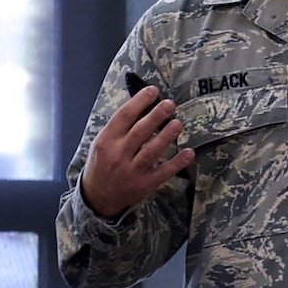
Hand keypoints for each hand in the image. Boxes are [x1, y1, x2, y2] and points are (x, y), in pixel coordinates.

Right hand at [80, 85, 195, 218]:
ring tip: (178, 123)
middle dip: (155, 116)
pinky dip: (177, 163)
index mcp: (107, 140)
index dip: (139, 102)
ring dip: (166, 137)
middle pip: (139, 132)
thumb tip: (144, 105)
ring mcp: (133, 170)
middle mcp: (119, 154)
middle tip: (170, 104)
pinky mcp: (146, 184)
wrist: (98, 196)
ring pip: (151, 151)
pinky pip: (164, 172)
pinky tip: (189, 153)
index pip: (124, 117)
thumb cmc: (103, 163)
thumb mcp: (103, 143)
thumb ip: (120, 127)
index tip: (153, 91)